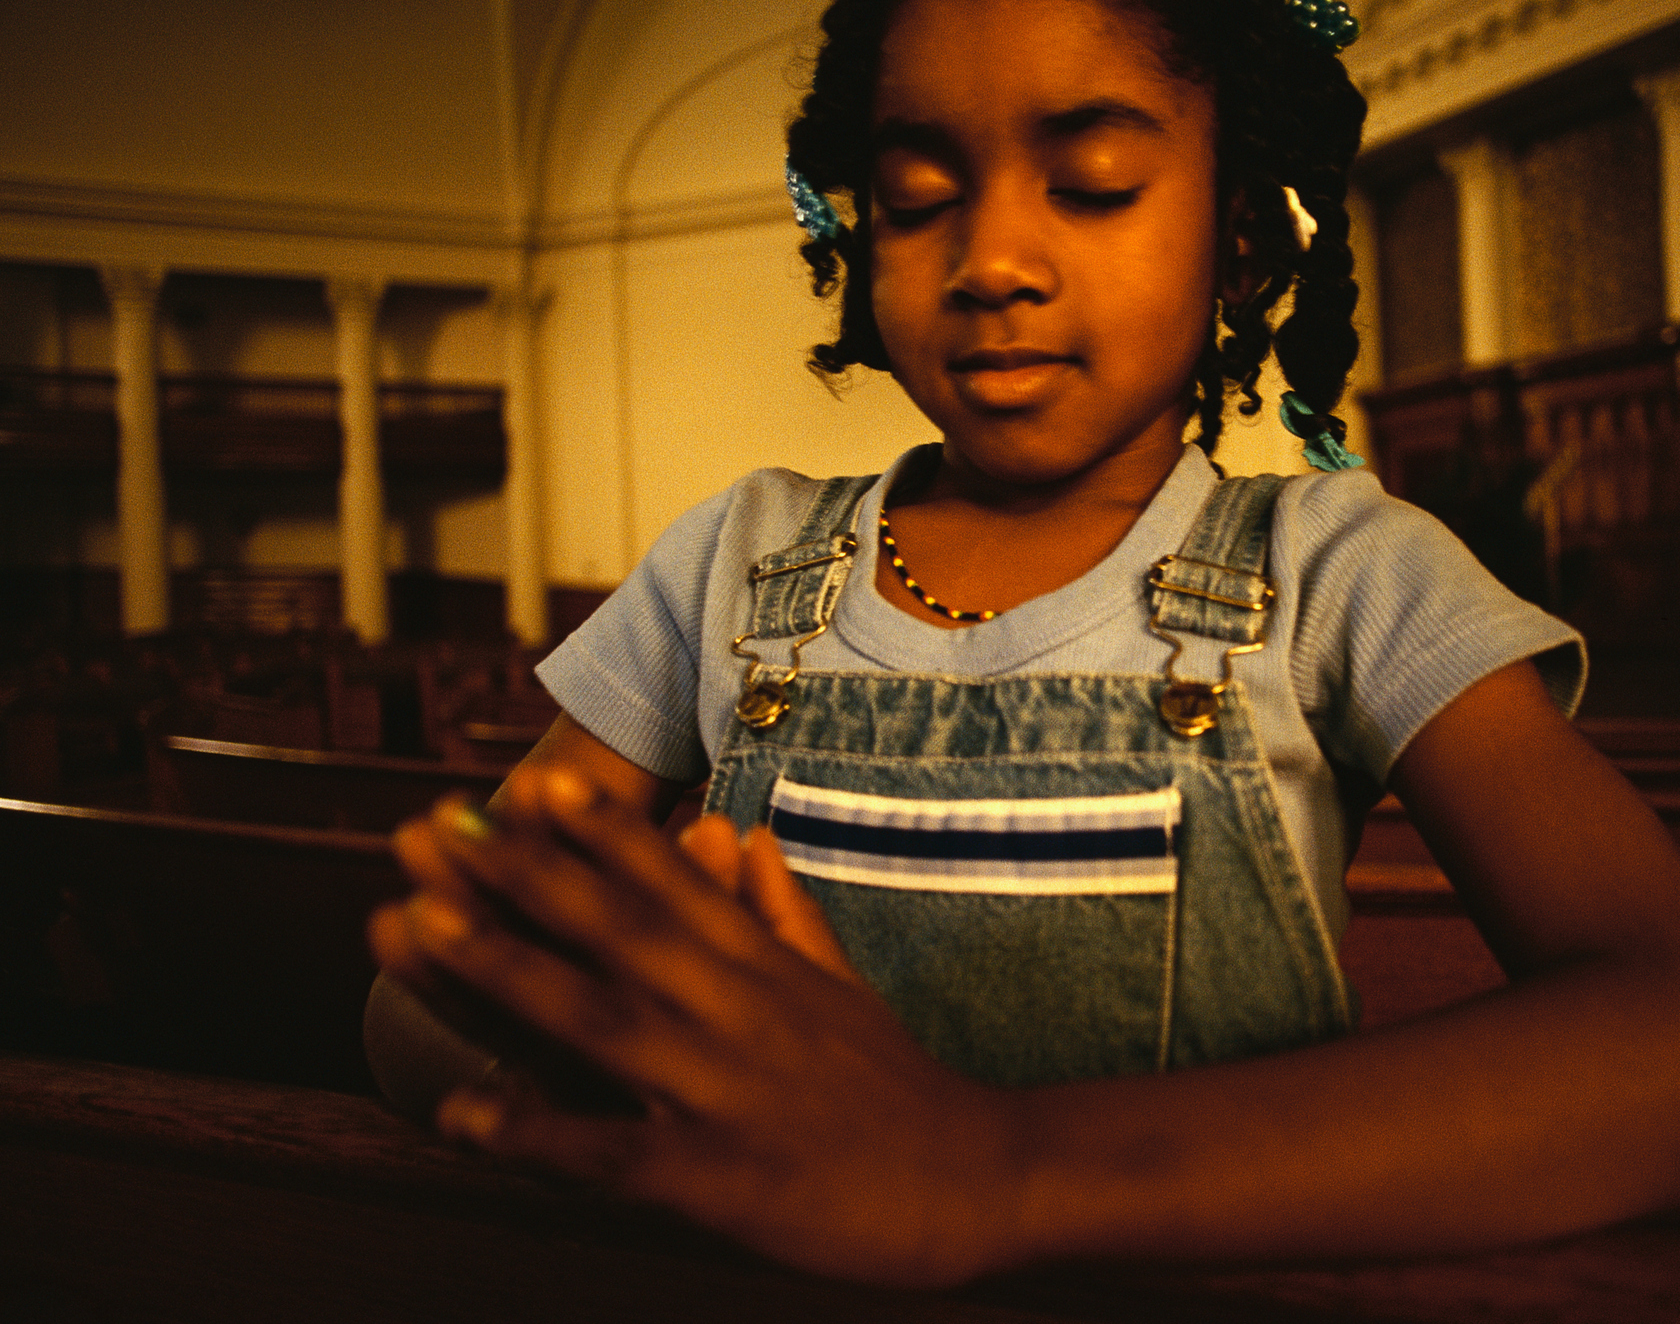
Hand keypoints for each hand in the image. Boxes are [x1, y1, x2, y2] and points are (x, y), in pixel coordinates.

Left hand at [369, 769, 1029, 1287]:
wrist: (975, 1180)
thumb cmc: (899, 1086)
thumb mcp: (841, 983)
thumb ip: (781, 909)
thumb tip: (744, 833)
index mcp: (763, 968)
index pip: (674, 884)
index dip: (604, 833)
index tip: (541, 784)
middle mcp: (738, 1011)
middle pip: (617, 930)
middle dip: (520, 875)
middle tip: (435, 829)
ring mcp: (725, 1090)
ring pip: (600, 1019)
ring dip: (505, 970)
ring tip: (420, 929)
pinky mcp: (718, 1176)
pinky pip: (612, 1151)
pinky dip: (537, 1131)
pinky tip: (462, 1114)